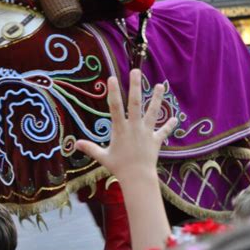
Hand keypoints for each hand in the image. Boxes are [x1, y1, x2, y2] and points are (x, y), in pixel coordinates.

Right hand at [75, 69, 177, 190]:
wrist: (137, 178)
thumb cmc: (118, 167)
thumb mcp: (102, 157)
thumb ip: (90, 148)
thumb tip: (75, 144)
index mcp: (120, 129)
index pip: (115, 107)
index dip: (113, 92)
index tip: (112, 78)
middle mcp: (134, 127)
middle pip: (135, 103)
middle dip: (135, 86)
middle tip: (136, 71)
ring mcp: (146, 132)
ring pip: (153, 112)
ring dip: (157, 99)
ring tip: (161, 85)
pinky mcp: (156, 140)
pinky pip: (164, 131)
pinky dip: (169, 125)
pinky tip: (175, 119)